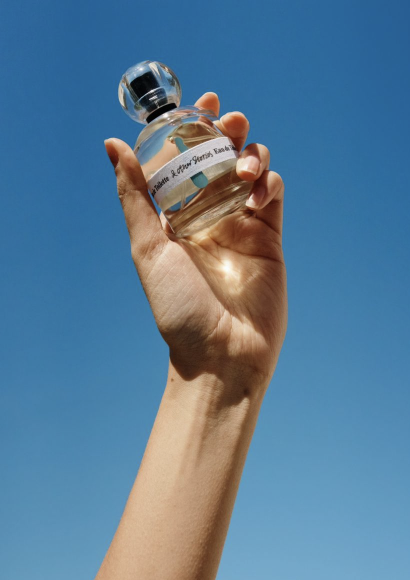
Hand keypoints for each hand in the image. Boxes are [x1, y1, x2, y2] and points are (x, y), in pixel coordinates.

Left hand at [105, 92, 286, 395]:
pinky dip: (269, 182)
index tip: (199, 103)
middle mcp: (210, 215)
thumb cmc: (178, 306)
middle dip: (227, 131)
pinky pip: (274, 194)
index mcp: (178, 215)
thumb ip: (134, 195)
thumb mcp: (148, 247)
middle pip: (223, 157)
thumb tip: (112, 143)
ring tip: (243, 166)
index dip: (192, 128)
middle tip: (229, 120)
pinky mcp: (270, 238)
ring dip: (251, 154)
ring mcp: (242, 225)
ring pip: (253, 169)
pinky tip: (258, 193)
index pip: (186, 160)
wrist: (221, 354)